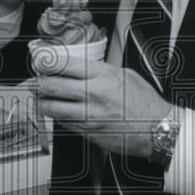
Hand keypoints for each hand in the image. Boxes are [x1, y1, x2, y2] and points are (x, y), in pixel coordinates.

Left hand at [33, 55, 170, 156]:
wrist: (158, 129)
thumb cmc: (145, 103)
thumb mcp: (125, 75)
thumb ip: (102, 71)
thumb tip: (82, 67)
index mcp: (103, 75)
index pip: (64, 65)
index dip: (46, 62)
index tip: (40, 62)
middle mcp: (93, 94)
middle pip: (52, 85)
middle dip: (39, 82)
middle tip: (36, 80)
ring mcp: (89, 115)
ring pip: (52, 107)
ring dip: (41, 101)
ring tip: (40, 97)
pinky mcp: (88, 132)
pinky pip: (63, 123)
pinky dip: (56, 117)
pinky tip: (57, 112)